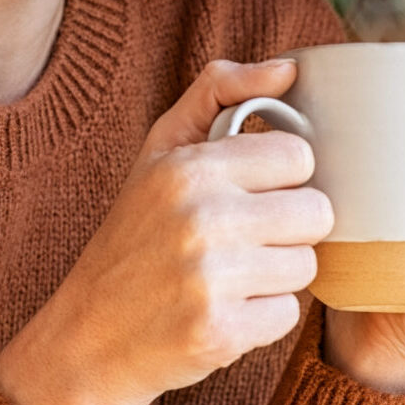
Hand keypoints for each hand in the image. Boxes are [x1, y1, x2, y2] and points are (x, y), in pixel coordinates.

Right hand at [0, 58, 331, 404]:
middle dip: (287, 229)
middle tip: (244, 240)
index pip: (298, 156)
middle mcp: (201, 218)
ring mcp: (211, 279)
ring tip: (229, 277)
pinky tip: (222, 312)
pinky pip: (288, 315)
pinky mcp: (221, 332)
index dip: (281, 178)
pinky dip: (261, 319)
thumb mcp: (159, 152)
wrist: (89, 336)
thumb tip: (288, 68)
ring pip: (306, 266)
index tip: (250, 194)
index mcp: (190, 168)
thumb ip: (219, 93)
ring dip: (276, 275)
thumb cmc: (134, 236)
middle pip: (315, 213)